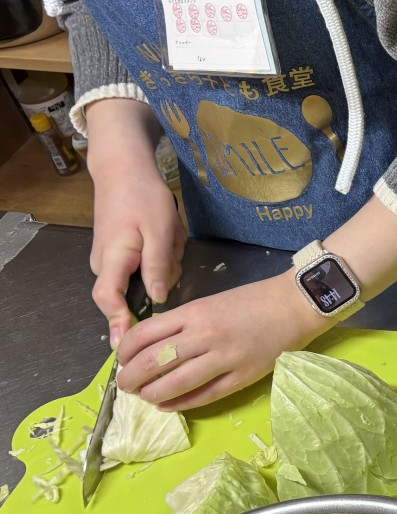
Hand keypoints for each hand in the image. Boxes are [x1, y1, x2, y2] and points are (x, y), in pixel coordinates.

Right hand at [86, 98, 179, 345]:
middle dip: (161, 277)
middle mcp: (106, 265)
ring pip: (144, 276)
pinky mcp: (122, 251)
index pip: (108, 301)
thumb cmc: (143, 198)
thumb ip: (159, 267)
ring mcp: (112, 258)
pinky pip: (145, 264)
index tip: (131, 343)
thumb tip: (158, 299)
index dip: (119, 323)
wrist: (124, 169)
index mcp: (112, 262)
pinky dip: (161, 253)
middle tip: (173, 248)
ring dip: (165, 260)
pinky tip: (167, 235)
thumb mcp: (160, 232)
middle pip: (133, 292)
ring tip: (171, 235)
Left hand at [115, 273, 330, 410]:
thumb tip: (154, 347)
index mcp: (194, 313)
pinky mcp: (242, 377)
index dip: (125, 352)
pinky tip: (167, 406)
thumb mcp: (211, 303)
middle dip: (131, 378)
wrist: (295, 305)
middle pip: (153, 362)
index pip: (144, 335)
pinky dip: (180, 404)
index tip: (122, 359)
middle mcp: (204, 336)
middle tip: (125, 384)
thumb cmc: (253, 301)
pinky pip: (204, 396)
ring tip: (144, 397)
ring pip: (175, 383)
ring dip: (152, 394)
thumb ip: (183, 323)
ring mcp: (224, 359)